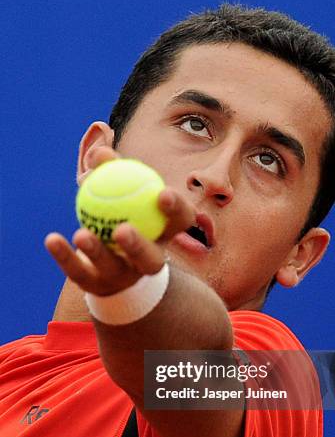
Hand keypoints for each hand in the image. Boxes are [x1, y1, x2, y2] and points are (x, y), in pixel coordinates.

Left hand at [44, 147, 194, 295]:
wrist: (109, 263)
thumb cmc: (122, 214)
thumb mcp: (120, 192)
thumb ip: (113, 172)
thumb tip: (100, 152)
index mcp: (162, 235)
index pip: (180, 223)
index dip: (176, 211)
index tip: (163, 193)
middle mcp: (147, 260)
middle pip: (150, 259)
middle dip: (139, 246)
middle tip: (122, 229)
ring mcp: (122, 276)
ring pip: (112, 268)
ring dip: (97, 252)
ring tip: (81, 234)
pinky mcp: (95, 284)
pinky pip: (78, 270)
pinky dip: (64, 255)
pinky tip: (52, 238)